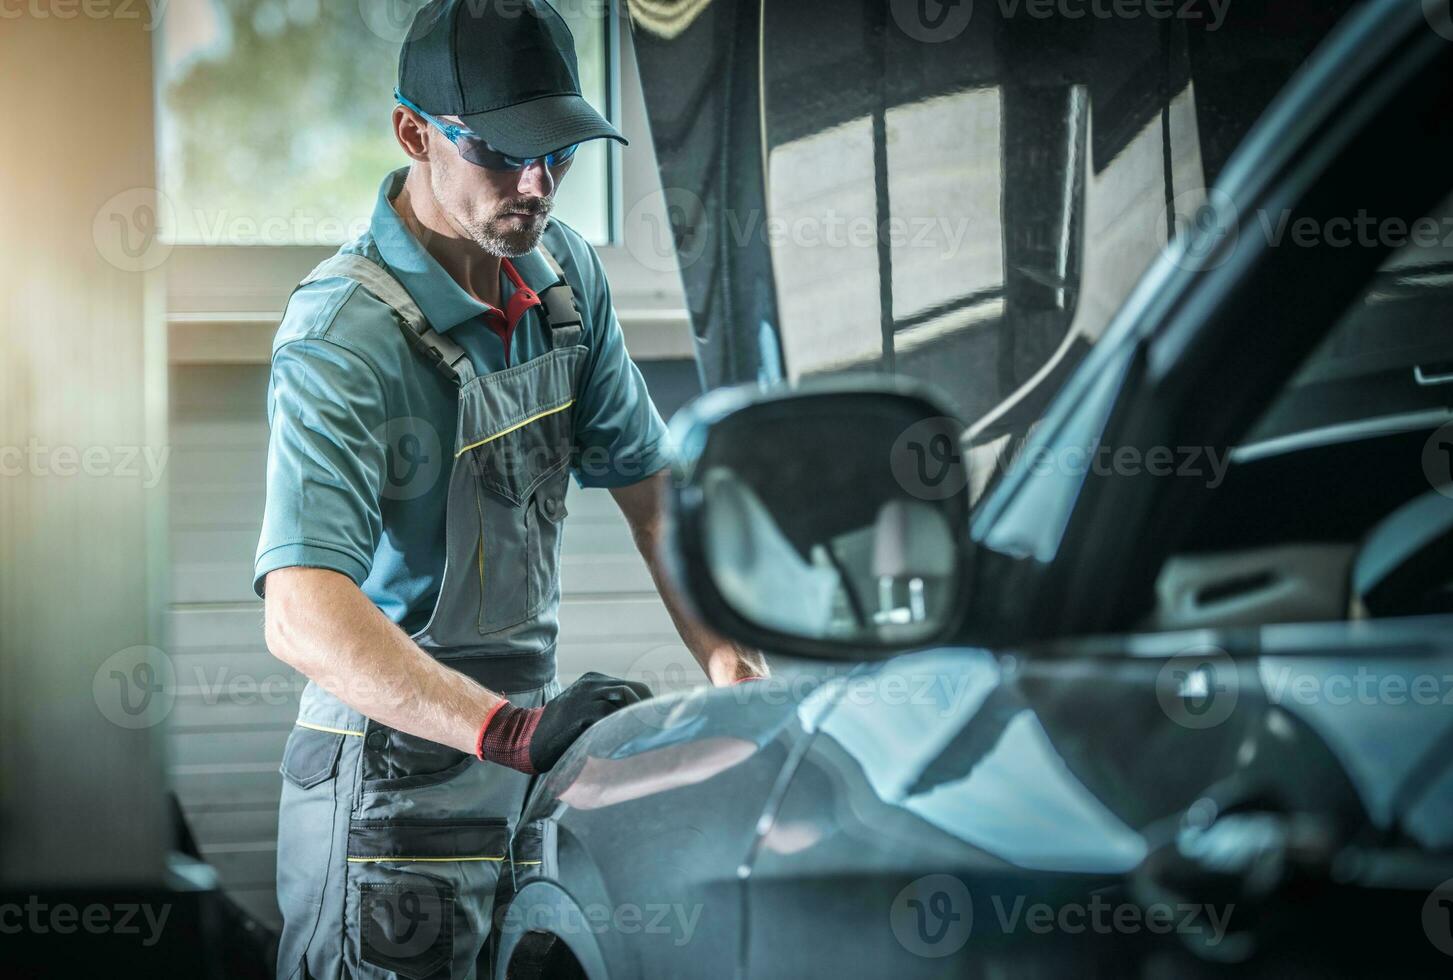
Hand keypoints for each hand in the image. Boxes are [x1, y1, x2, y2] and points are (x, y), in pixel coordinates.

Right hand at [475, 672, 651, 773]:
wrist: (525, 738)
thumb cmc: (556, 731)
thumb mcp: (582, 711)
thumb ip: (604, 710)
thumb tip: (635, 723)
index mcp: (593, 681)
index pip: (633, 686)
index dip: (647, 703)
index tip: (655, 720)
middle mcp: (592, 684)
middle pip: (633, 691)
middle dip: (647, 710)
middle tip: (655, 730)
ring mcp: (587, 697)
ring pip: (625, 700)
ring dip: (636, 718)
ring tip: (642, 736)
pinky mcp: (583, 714)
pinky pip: (611, 716)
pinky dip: (621, 727)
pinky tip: (625, 741)